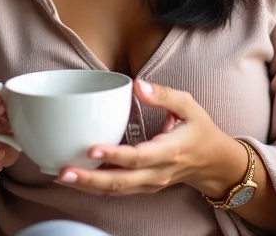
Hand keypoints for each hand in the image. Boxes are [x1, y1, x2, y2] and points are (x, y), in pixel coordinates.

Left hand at [55, 79, 247, 197]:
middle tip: (63, 171)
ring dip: (88, 186)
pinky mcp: (143, 187)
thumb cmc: (200, 131)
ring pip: (116, 191)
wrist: (214, 164)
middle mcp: (158, 173)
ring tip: (61, 176)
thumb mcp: (189, 106)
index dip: (116, 156)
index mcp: (170, 151)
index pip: (139, 157)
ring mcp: (150, 184)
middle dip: (90, 179)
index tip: (92, 149)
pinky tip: (76, 178)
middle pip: (121, 182)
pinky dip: (96, 187)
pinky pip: (118, 190)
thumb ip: (164, 95)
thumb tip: (137, 84)